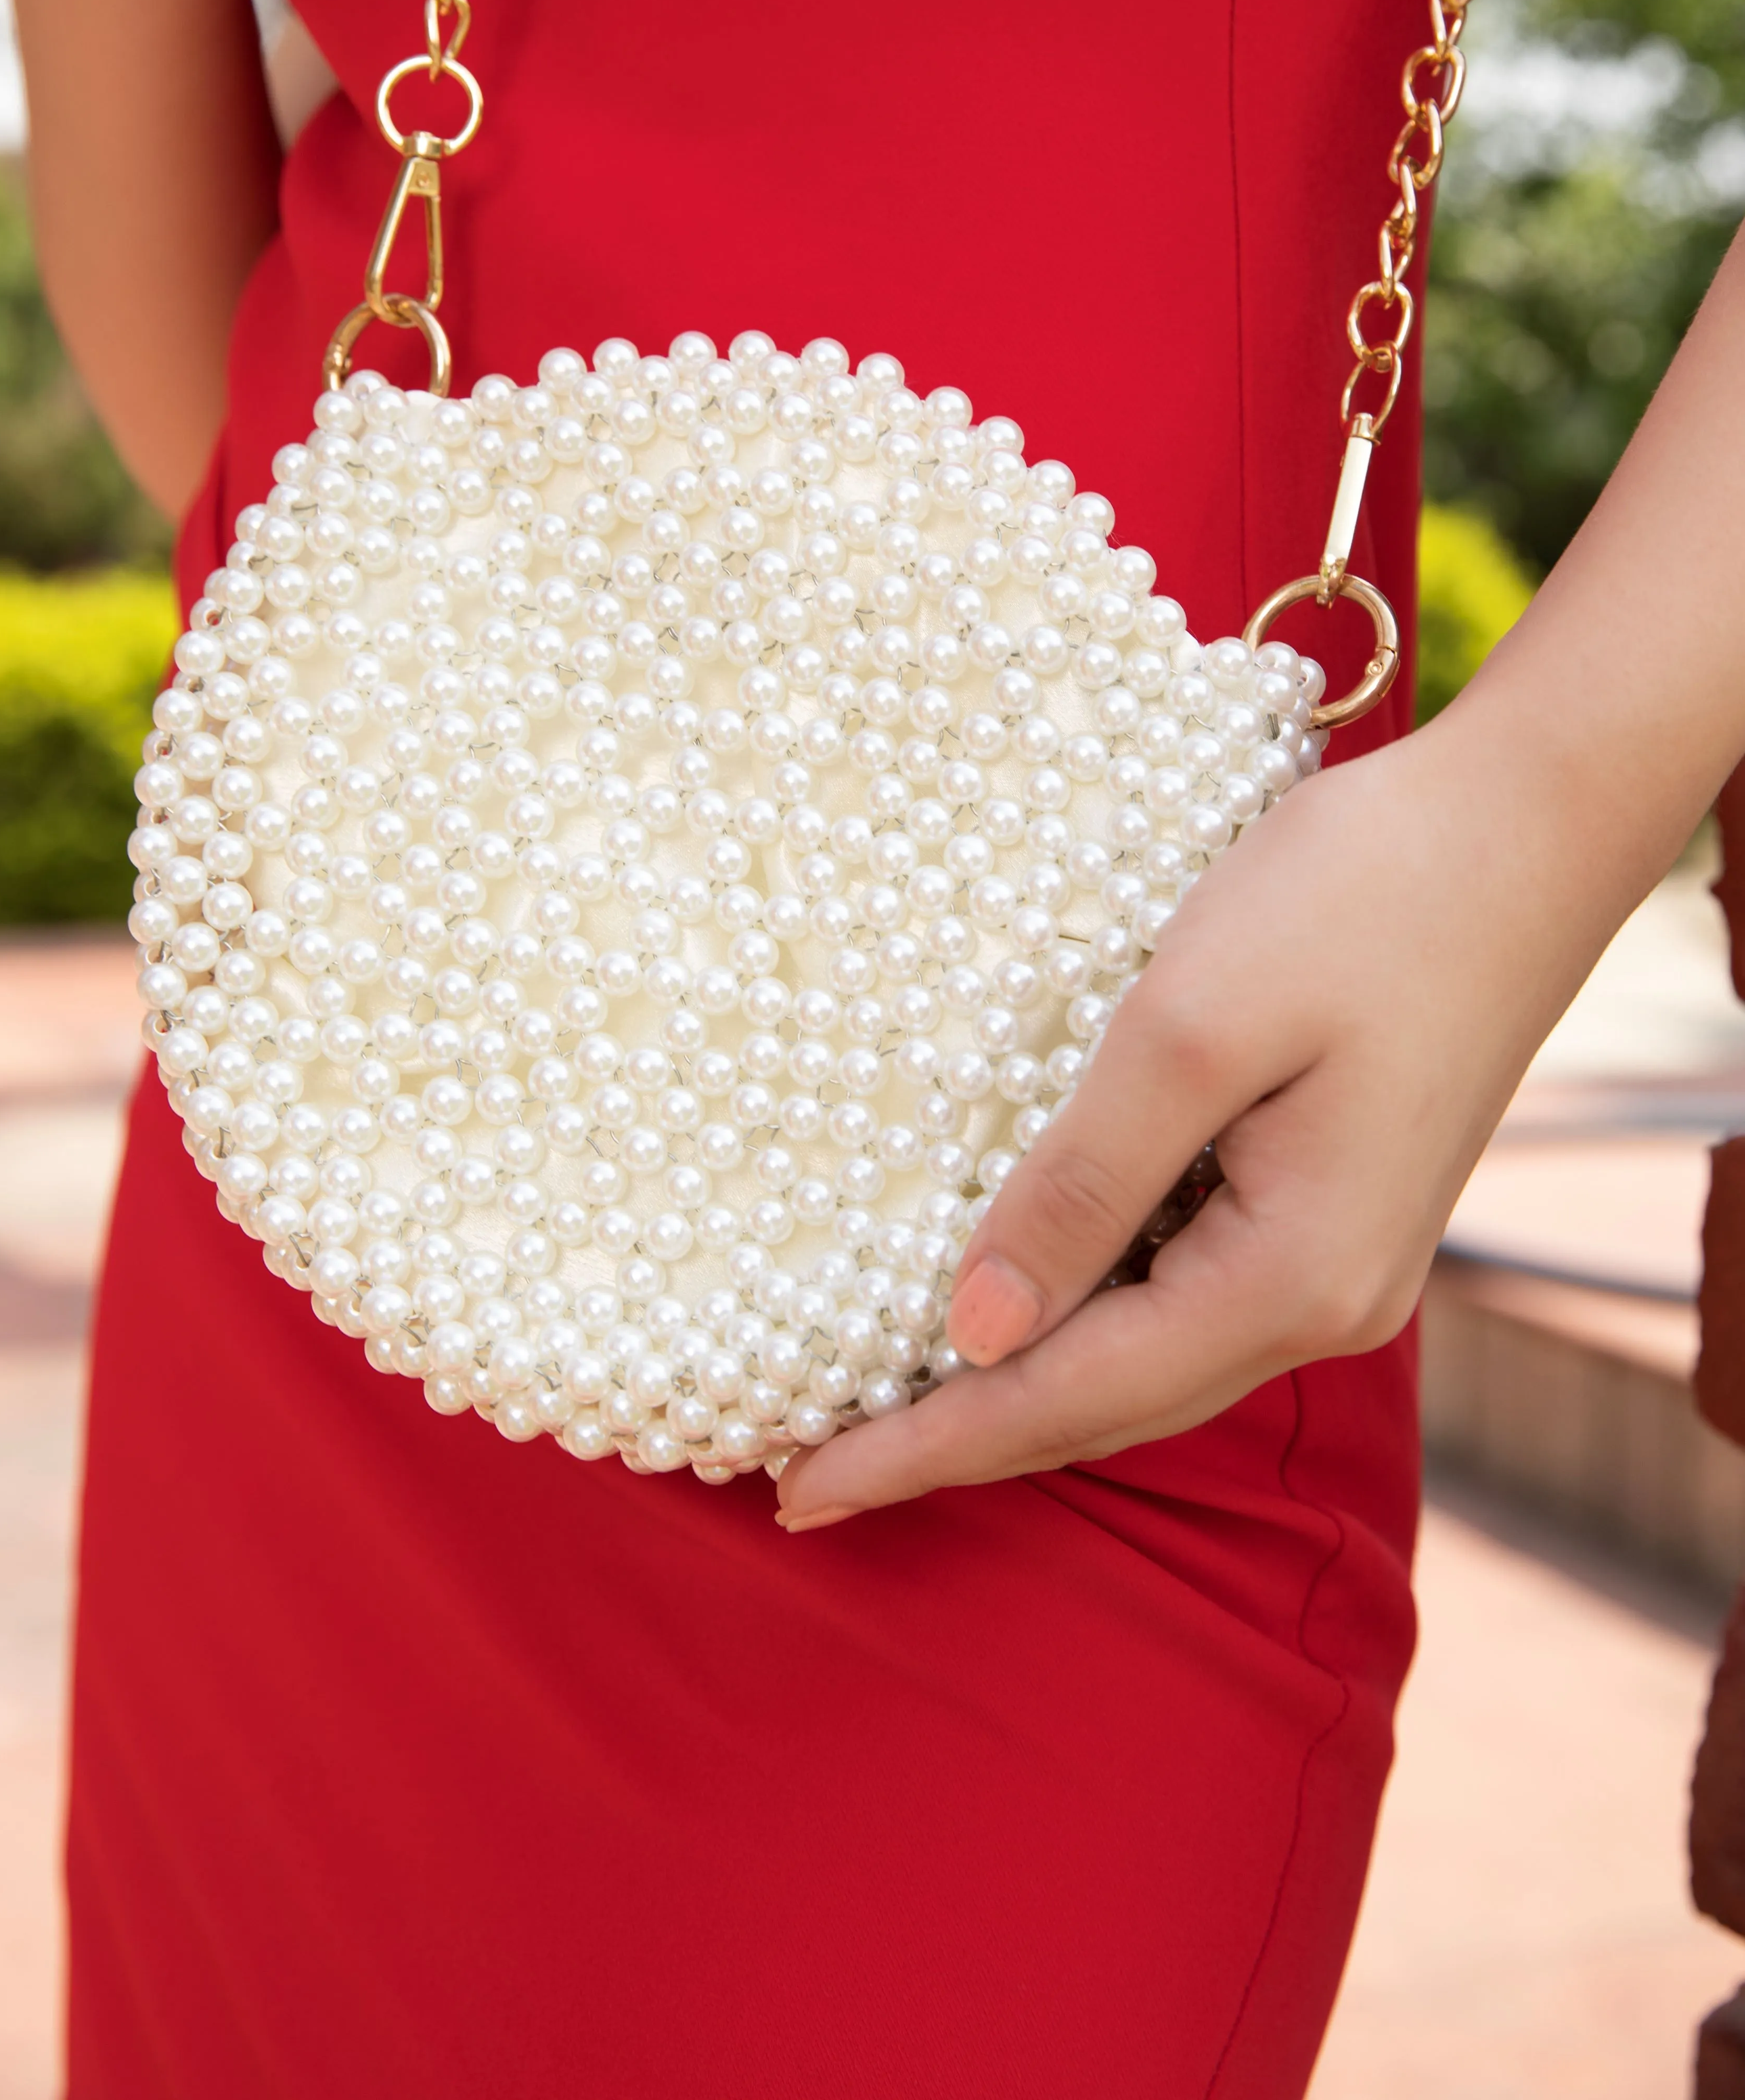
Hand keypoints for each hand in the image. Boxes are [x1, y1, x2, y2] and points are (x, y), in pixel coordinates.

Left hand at [774, 693, 1628, 1529]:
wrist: (1523, 830)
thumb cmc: (1359, 899)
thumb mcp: (1191, 1028)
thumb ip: (1082, 1186)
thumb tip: (976, 1326)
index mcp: (1290, 1276)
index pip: (1068, 1398)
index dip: (925, 1447)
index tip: (796, 1489)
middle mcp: (1323, 1300)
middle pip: (1103, 1405)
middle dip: (954, 1440)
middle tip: (805, 1474)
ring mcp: (1337, 1259)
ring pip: (1142, 1359)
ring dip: (1013, 1384)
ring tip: (881, 1405)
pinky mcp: (1330, 1203)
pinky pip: (1179, 1294)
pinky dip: (1080, 1315)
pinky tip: (1006, 1297)